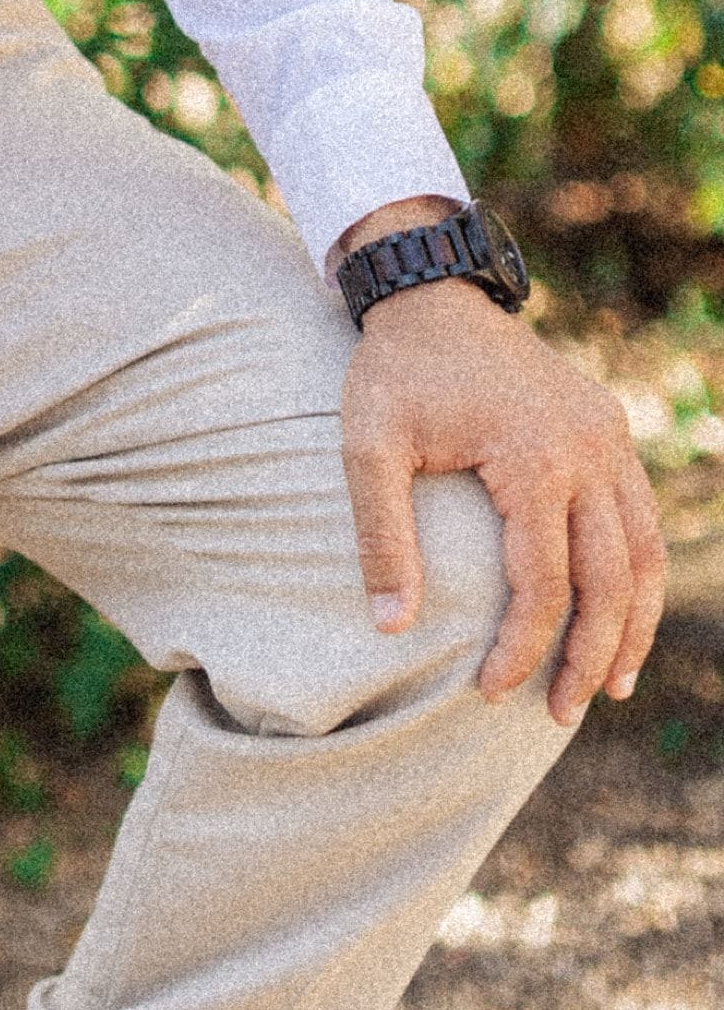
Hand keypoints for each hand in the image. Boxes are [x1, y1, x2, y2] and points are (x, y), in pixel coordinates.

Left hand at [336, 219, 664, 726]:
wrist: (431, 294)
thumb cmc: (393, 371)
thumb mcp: (368, 445)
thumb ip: (380, 534)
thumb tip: (390, 626)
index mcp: (533, 456)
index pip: (542, 582)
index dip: (522, 647)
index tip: (489, 692)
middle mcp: (587, 449)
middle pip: (607, 579)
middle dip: (589, 655)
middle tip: (561, 714)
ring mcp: (607, 437)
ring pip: (641, 554)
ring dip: (631, 625)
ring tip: (607, 686)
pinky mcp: (609, 429)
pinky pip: (638, 519)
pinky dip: (636, 575)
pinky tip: (620, 618)